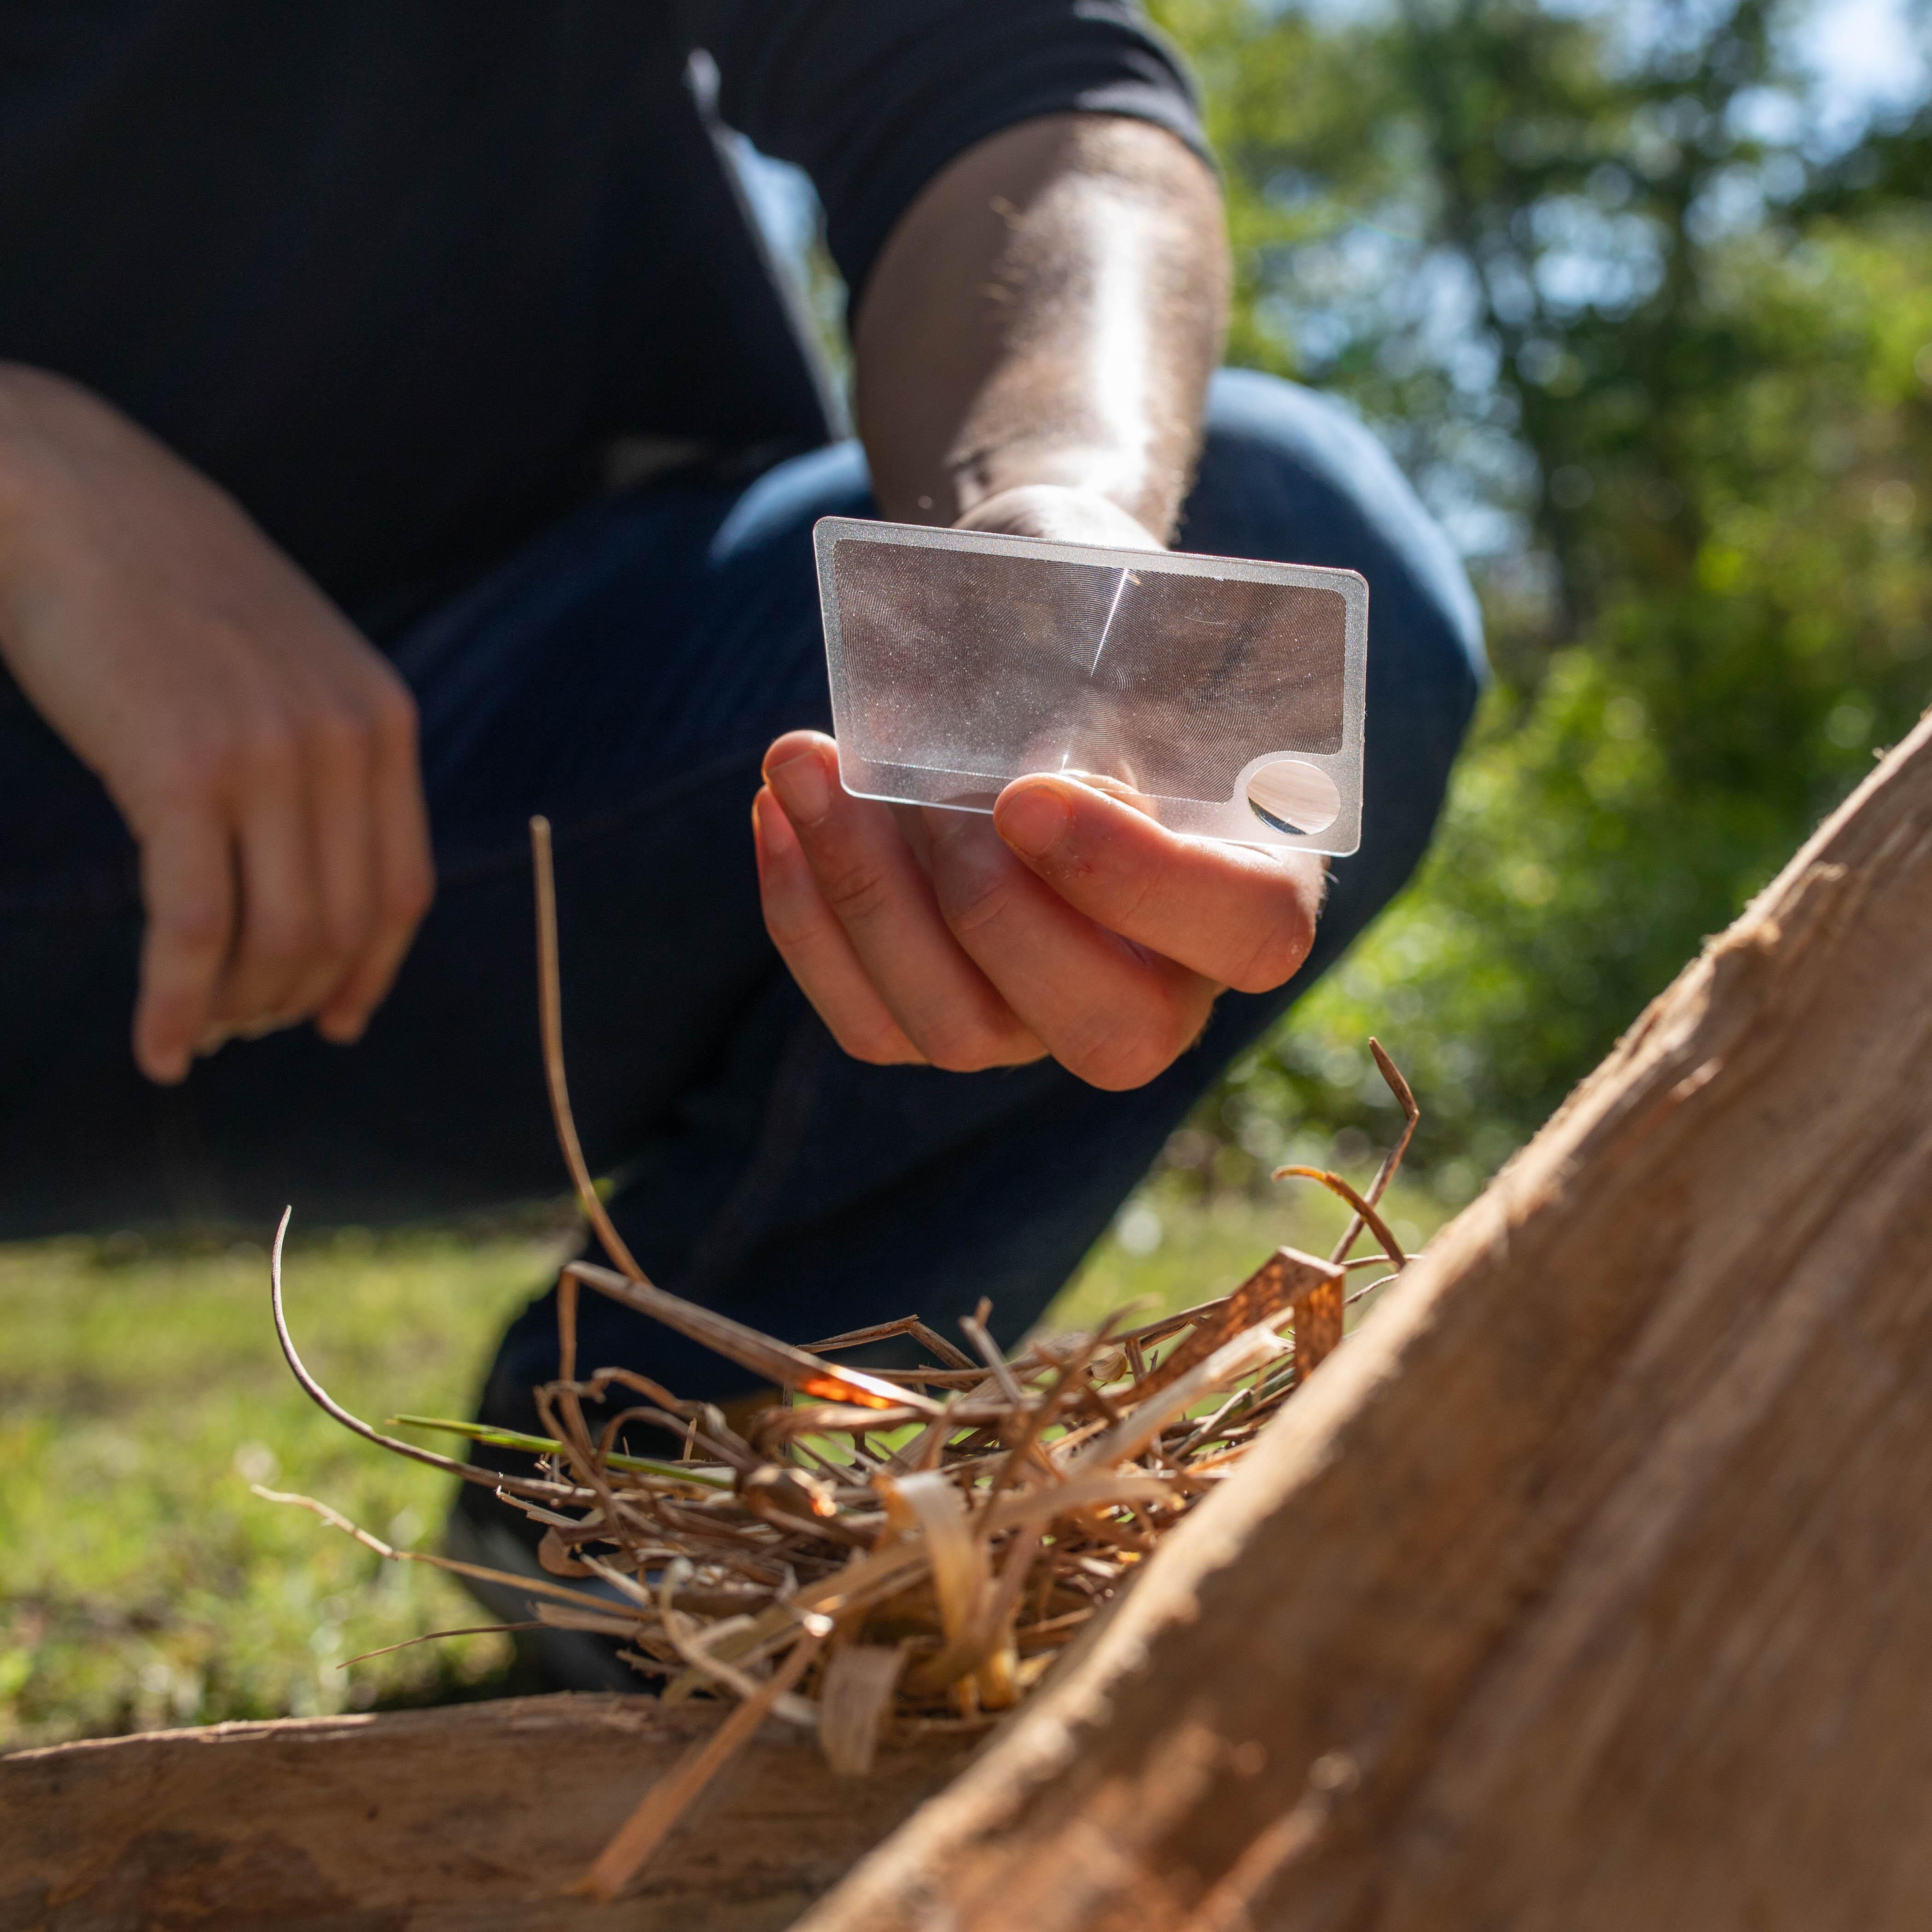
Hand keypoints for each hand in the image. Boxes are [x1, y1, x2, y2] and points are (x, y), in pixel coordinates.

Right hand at [0, 367, 433, 1083]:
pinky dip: (175, 1005)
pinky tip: (158, 1046)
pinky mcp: (179, 773)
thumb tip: (319, 876)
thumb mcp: (289, 663)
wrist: (69, 495)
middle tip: (243, 1030)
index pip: (404, 889)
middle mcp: (342, 742)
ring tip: (201, 1034)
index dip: (372, 972)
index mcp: (383, 719)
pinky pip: (193, 929)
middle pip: (341, 926)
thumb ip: (323, 755)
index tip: (338, 1020)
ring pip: (276, 939)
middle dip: (293, 998)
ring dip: (238, 1009)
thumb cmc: (168, 586)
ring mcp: (266, 757)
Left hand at [751, 486, 1324, 1089]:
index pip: (1249, 934)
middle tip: (927, 794)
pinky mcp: (939, 1024)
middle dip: (994, 914)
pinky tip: (777, 811)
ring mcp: (1045, 1023)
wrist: (1026, 654)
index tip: (1025, 791)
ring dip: (864, 898)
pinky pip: (870, 1021)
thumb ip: (1103, 684)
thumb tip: (1023, 756)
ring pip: (959, 1031)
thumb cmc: (1091, 633)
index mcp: (1253, 883)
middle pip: (1107, 1034)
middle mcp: (1164, 987)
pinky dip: (808, 920)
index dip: (1139, 879)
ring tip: (804, 763)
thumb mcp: (1117, 625)